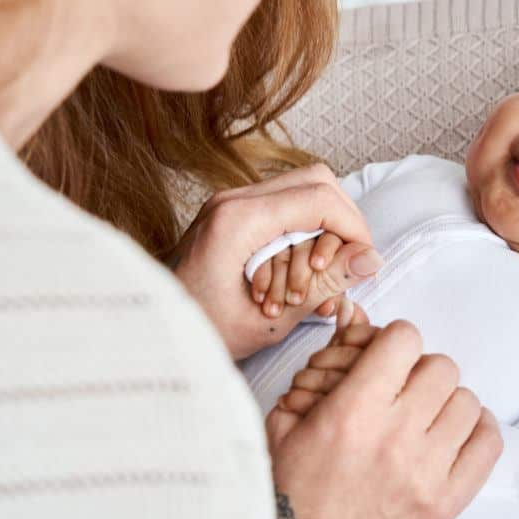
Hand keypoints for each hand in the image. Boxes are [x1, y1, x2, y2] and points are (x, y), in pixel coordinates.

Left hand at [170, 163, 383, 359]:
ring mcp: (229, 203)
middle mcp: (232, 200)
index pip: (319, 197)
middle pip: (316, 180)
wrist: (148, 338)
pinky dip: (302, 233)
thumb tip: (371, 259)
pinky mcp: (229, 213)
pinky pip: (282, 206)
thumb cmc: (198, 335)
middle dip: (342, 220)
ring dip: (322, 228)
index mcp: (238, 221)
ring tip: (318, 279)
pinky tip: (298, 277)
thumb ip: (325, 285)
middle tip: (348, 263)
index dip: (353, 226)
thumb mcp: (271, 321)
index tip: (364, 259)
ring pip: (301, 189)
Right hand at [265, 319, 503, 518]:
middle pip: (441, 367)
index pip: (404, 340)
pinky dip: (476, 431)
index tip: (388, 354)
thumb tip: (353, 310)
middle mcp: (394, 440)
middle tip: (403, 387)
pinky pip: (488, 444)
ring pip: (467, 402)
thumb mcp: (289, 417)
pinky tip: (451, 434)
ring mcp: (426, 474)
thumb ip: (327, 360)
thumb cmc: (292, 485)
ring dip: (446, 402)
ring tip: (424, 415)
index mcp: (352, 413)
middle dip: (421, 370)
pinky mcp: (446, 502)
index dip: (395, 339)